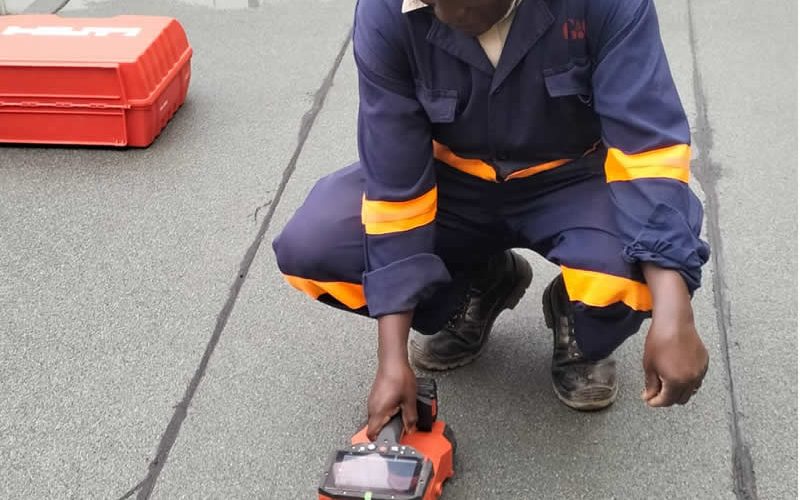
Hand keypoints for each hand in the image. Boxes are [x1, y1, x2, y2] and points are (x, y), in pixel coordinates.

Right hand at [367, 359, 417, 439]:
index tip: (390, 442)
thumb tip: (410, 429)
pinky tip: (396, 406)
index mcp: (378, 412)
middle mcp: (372, 407)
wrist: (393, 360)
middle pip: (375, 427)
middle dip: (387, 430)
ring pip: (377, 418)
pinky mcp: (375, 396)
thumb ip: (410, 418)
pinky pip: (378, 409)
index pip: (372, 434)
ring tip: (400, 414)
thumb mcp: (409, 400)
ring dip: (387, 420)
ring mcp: (372, 401)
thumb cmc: (399, 376)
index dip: (380, 441)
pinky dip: (386, 412)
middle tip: (400, 428)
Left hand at [641, 264, 707, 406]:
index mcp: (676, 381)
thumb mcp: (649, 365)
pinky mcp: (704, 363)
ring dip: (679, 390)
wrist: (674, 322)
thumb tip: (649, 397)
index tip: (649, 400)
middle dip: (667, 398)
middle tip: (656, 391)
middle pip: (680, 399)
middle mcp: (691, 379)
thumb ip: (651, 384)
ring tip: (666, 381)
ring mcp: (700, 371)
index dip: (656, 402)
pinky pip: (697, 379)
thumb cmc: (660, 340)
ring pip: (691, 390)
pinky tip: (678, 372)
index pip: (667, 401)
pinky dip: (688, 380)